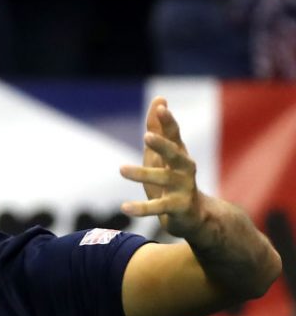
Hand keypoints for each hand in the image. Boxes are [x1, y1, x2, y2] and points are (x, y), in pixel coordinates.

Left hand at [119, 96, 203, 238]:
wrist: (193, 216)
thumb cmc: (172, 180)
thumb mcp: (162, 154)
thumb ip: (159, 129)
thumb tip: (159, 99)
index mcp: (179, 153)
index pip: (174, 134)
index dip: (168, 121)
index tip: (160, 107)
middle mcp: (184, 169)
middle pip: (174, 154)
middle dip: (162, 145)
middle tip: (147, 136)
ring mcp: (182, 188)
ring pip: (163, 179)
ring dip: (142, 173)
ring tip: (121, 169)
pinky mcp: (178, 208)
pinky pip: (157, 208)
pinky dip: (141, 208)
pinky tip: (124, 207)